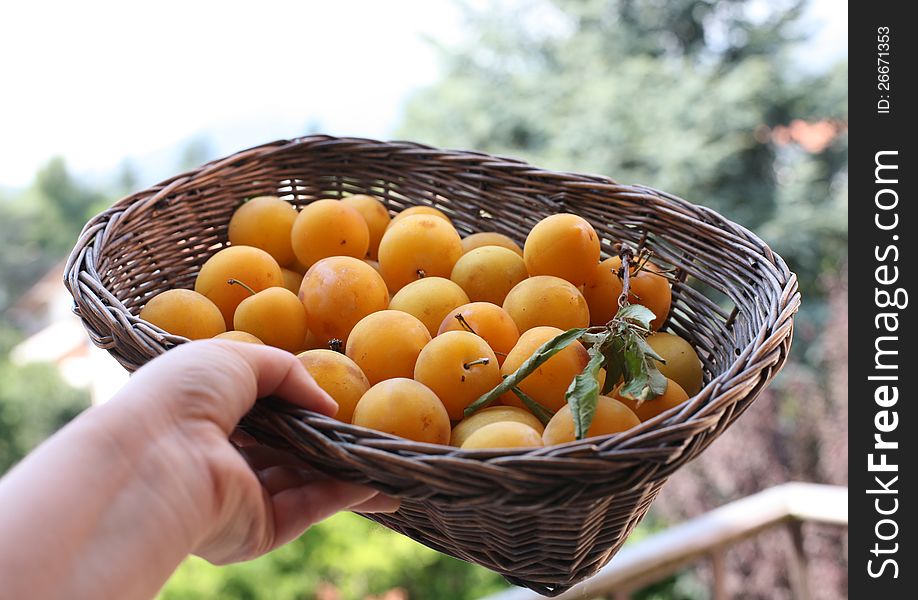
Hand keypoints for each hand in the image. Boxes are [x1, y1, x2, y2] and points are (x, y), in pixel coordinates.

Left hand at [111, 339, 398, 564]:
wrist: (155, 455)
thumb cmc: (182, 395)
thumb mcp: (237, 356)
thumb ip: (289, 372)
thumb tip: (329, 406)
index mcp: (209, 417)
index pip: (263, 415)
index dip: (300, 408)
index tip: (338, 403)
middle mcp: (226, 459)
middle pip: (290, 451)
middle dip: (330, 443)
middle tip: (373, 432)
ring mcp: (243, 496)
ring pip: (307, 482)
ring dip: (348, 470)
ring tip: (391, 459)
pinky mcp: (259, 529)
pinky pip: (311, 507)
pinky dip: (346, 494)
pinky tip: (379, 482)